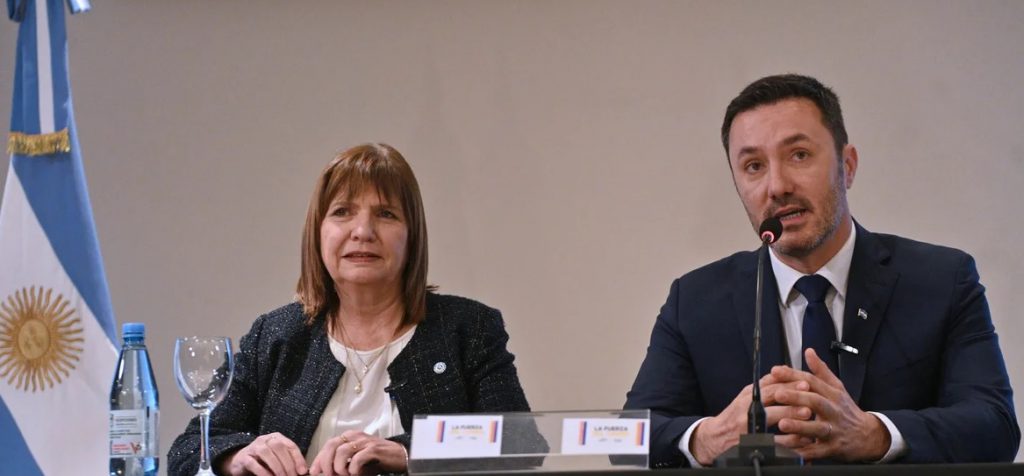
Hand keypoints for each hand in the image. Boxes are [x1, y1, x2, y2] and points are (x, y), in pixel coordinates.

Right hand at [220, 432, 306, 475]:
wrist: (239, 462)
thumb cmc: (263, 461)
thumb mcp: (277, 458)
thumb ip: (288, 461)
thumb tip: (302, 472)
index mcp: (277, 438)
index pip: (290, 445)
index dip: (298, 458)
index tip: (303, 471)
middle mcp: (265, 439)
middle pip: (279, 447)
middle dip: (288, 464)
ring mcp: (253, 447)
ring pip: (266, 453)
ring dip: (277, 467)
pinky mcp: (244, 457)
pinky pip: (254, 464)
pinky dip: (263, 472)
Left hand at [309, 431, 408, 475]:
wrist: (399, 457)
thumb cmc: (377, 461)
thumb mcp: (356, 462)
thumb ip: (342, 465)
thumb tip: (327, 473)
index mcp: (350, 437)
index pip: (328, 445)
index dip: (319, 459)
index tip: (314, 471)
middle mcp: (355, 437)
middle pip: (332, 445)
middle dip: (326, 463)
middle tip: (329, 475)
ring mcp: (365, 442)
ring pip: (342, 451)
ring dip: (339, 467)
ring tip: (344, 475)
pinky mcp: (374, 449)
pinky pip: (357, 458)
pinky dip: (353, 468)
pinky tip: (355, 473)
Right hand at [690, 374, 813, 465]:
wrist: (717, 437)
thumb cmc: (734, 415)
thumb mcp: (745, 396)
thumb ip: (764, 384)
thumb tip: (781, 370)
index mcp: (748, 397)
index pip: (769, 387)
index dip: (787, 385)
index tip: (804, 383)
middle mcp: (748, 410)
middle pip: (772, 402)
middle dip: (793, 400)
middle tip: (810, 399)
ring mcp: (751, 426)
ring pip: (774, 421)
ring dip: (793, 419)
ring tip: (808, 418)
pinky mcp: (754, 442)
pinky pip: (774, 441)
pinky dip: (790, 440)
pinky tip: (801, 438)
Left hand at [771, 348, 891, 461]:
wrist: (868, 436)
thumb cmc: (846, 410)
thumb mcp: (837, 388)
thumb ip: (821, 371)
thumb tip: (808, 351)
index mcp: (832, 394)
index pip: (812, 381)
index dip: (793, 375)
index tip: (775, 370)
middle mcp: (833, 410)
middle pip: (816, 401)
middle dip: (796, 397)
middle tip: (777, 394)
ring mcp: (834, 430)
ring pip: (817, 427)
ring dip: (799, 426)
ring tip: (782, 424)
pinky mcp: (832, 448)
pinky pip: (816, 451)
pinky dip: (803, 451)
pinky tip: (788, 449)